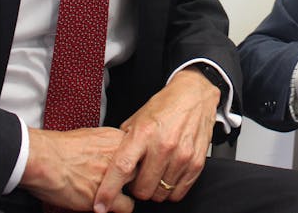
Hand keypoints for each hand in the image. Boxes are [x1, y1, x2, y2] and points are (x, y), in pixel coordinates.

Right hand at [20, 126, 127, 211]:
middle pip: (139, 167)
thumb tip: (104, 152)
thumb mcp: (87, 136)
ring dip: (126, 191)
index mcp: (115, 138)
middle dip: (131, 175)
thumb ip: (103, 145)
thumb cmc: (56, 149)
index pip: (136, 150)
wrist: (44, 160)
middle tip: (121, 181)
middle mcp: (119, 155)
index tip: (127, 168)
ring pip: (136, 186)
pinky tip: (111, 206)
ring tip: (117, 194)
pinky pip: (127, 206)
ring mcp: (115, 176)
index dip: (131, 161)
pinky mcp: (107, 196)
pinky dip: (120, 208)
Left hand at [93, 66, 219, 211]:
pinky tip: (167, 176)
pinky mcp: (197, 162)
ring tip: (155, 173)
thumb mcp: (137, 118)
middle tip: (138, 176)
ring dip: (154, 189)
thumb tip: (108, 167)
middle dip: (136, 189)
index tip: (100, 205)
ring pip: (160, 194)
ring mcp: (182, 155)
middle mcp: (163, 145)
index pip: (122, 168)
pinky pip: (178, 193)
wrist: (194, 95)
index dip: (109, 190)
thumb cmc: (164, 107)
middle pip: (142, 189)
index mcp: (143, 133)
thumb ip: (123, 143)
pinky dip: (170, 190)